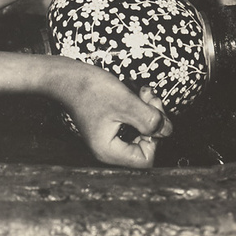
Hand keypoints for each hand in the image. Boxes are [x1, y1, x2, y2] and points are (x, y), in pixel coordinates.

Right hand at [55, 61, 171, 167]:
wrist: (67, 76)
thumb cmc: (91, 89)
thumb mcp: (126, 103)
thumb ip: (150, 119)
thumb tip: (168, 130)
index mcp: (109, 151)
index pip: (145, 159)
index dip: (155, 138)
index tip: (152, 115)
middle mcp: (108, 149)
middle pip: (145, 145)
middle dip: (154, 120)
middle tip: (151, 98)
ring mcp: (108, 137)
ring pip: (141, 131)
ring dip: (149, 111)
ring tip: (145, 92)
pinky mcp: (110, 125)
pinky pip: (133, 122)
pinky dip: (140, 108)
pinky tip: (139, 93)